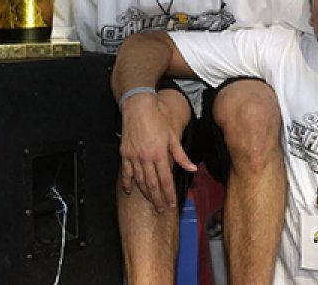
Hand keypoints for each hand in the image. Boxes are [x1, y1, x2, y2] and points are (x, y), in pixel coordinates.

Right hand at [119, 92, 196, 211]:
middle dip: (158, 199)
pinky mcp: (124, 154)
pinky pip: (125, 173)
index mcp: (159, 154)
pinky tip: (130, 191)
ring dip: (146, 193)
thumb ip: (182, 156)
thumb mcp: (173, 136)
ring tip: (151, 202)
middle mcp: (146, 158)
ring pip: (140, 181)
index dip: (169, 194)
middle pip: (152, 184)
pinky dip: (127, 183)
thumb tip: (193, 168)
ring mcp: (134, 156)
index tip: (172, 204)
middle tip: (162, 209)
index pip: (166, 180)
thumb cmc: (157, 120)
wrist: (138, 108)